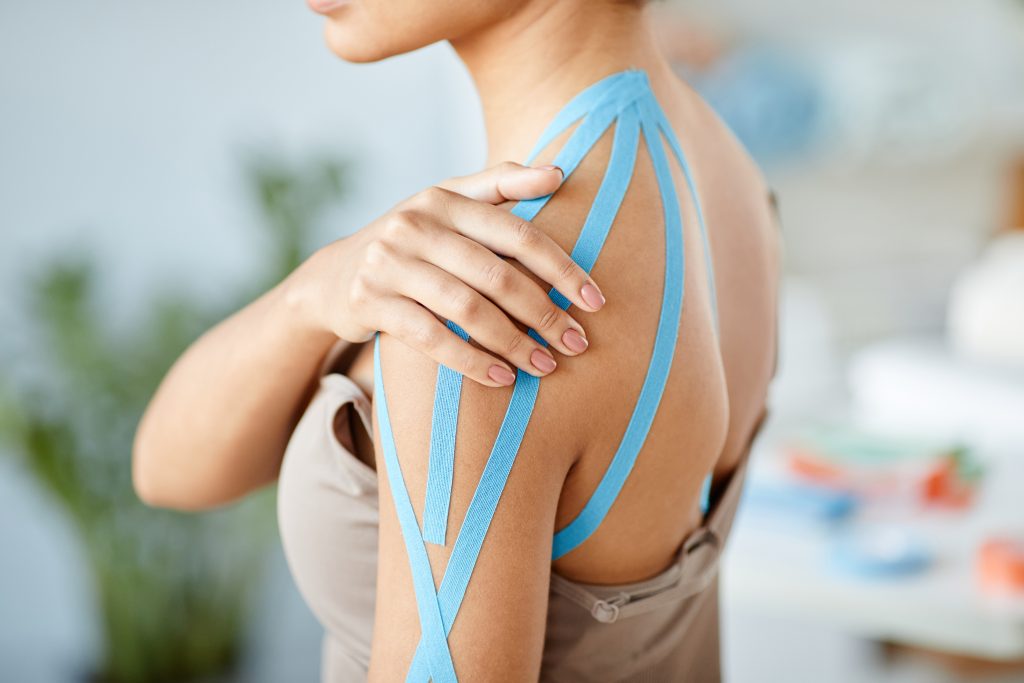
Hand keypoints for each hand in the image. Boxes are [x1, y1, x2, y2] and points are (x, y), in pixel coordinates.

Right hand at [293, 162, 606, 387]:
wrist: (335, 276)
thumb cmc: (413, 243)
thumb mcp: (447, 206)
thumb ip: (500, 186)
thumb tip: (559, 173)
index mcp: (444, 197)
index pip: (517, 232)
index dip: (561, 268)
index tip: (595, 302)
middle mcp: (415, 223)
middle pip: (496, 274)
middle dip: (543, 314)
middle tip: (576, 344)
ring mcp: (388, 262)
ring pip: (466, 308)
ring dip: (512, 342)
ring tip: (544, 366)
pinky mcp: (369, 300)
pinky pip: (430, 336)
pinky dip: (470, 360)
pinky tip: (502, 378)